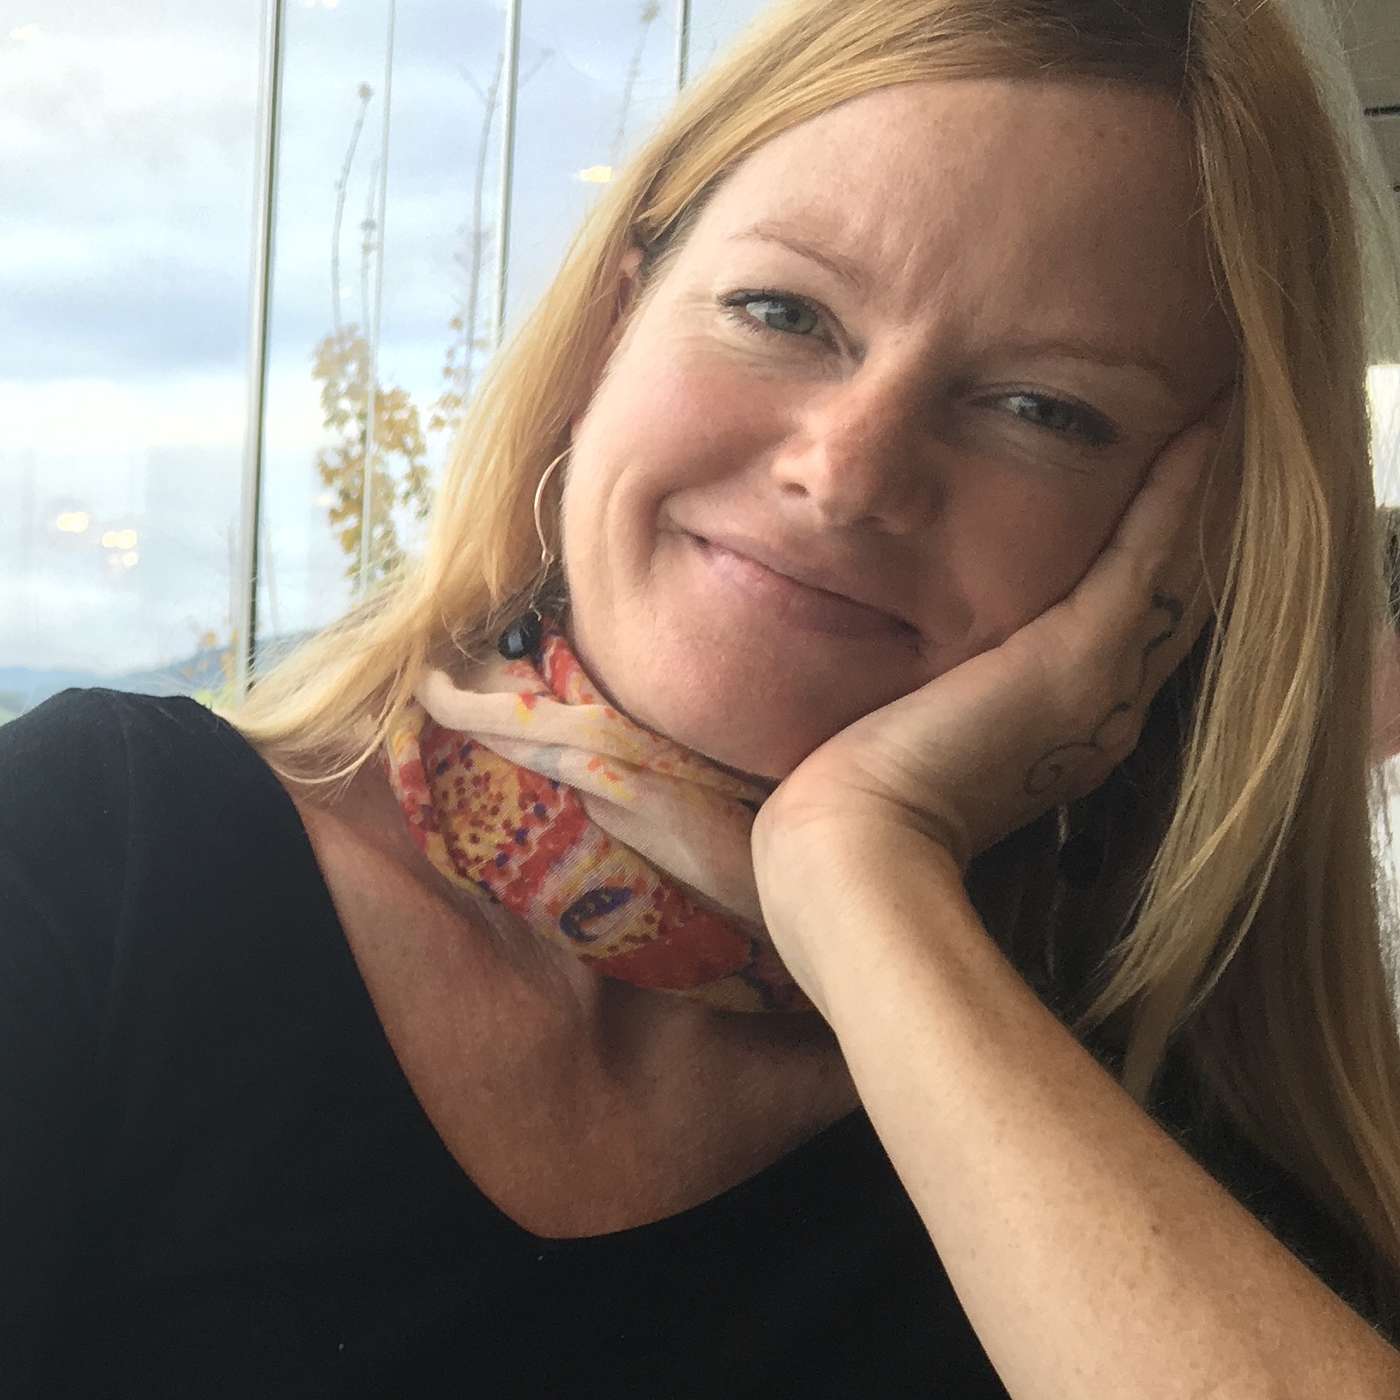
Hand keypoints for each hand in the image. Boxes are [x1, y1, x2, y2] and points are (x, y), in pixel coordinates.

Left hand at [753, 401, 1234, 890]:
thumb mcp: (909, 738)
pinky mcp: (1082, 658)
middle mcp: (1102, 710)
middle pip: (1163, 598)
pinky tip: (1203, 427)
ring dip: (1195, 495)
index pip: (1119, 631)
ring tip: (1215, 422)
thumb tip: (900, 674)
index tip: (1156, 505)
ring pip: (1171, 569)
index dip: (1147, 567)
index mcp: (1061, 733)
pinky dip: (1178, 491)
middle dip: (1187, 526)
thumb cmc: (856, 805)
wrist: (857, 845)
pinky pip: (1148, 553)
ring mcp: (1103, 685)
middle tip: (1208, 443)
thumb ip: (931, 698)